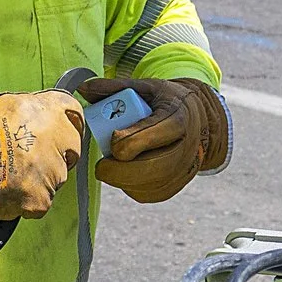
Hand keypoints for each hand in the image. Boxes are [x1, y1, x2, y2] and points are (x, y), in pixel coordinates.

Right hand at [0, 91, 88, 224]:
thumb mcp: (2, 106)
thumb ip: (32, 109)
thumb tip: (45, 116)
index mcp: (44, 110)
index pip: (73, 112)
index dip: (66, 123)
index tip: (61, 132)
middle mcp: (53, 138)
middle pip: (70, 147)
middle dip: (56, 153)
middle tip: (30, 158)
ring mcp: (50, 171)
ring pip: (58, 177)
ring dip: (41, 178)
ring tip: (12, 175)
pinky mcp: (41, 198)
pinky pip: (43, 200)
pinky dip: (28, 199)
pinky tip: (9, 191)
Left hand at [78, 76, 229, 203]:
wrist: (198, 122)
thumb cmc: (164, 103)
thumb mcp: (145, 88)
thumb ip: (114, 88)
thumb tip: (83, 89)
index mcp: (176, 119)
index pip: (147, 136)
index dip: (122, 142)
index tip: (113, 138)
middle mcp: (183, 148)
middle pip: (147, 168)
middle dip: (117, 170)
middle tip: (101, 165)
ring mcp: (180, 171)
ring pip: (144, 186)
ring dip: (121, 178)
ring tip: (117, 163)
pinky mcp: (171, 188)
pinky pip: (143, 194)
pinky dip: (128, 185)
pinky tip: (127, 172)